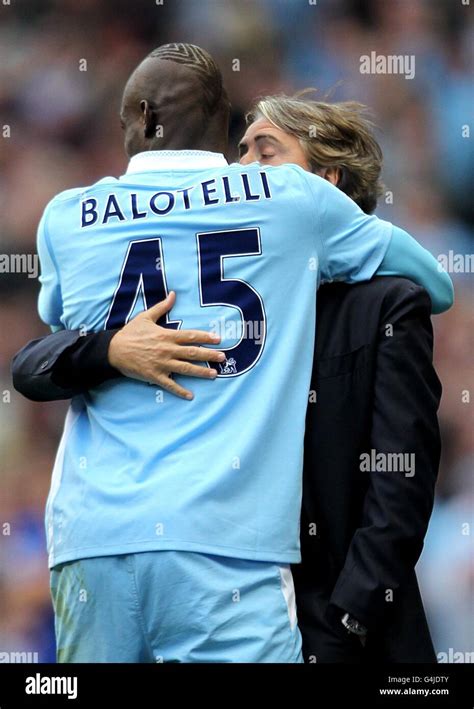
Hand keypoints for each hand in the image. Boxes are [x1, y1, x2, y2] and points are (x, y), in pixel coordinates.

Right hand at [108, 291, 224, 399]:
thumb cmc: (130, 333)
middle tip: (223, 357)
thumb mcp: (146, 317)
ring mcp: (162, 364)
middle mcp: (167, 350)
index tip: (218, 339)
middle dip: (209, 355)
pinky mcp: (154, 376)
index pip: (190, 336)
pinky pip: (170, 384)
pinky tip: (190, 395)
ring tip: (215, 374)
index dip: (205, 337)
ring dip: (201, 372)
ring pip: (186, 368)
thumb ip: (162, 307)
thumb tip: (173, 294)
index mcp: (166, 335)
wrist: (113, 350)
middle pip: (192, 353)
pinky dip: (180, 391)